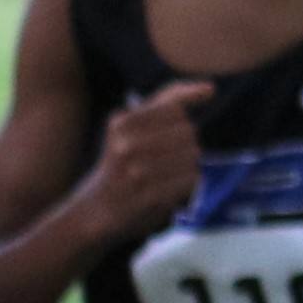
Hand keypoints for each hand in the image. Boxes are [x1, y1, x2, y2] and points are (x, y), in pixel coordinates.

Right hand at [80, 77, 213, 239]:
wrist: (92, 215)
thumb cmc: (118, 167)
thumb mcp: (128, 127)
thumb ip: (166, 101)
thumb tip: (210, 87)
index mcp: (120, 123)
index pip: (176, 111)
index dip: (177, 126)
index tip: (161, 142)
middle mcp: (126, 145)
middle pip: (188, 132)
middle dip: (183, 147)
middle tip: (161, 165)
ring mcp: (137, 172)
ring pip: (193, 156)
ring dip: (186, 169)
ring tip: (163, 179)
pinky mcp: (150, 197)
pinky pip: (192, 179)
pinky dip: (187, 187)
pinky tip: (168, 193)